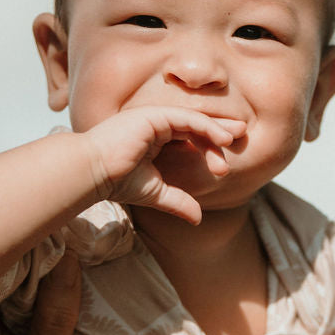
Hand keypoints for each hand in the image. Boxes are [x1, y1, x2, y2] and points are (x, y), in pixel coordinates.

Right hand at [83, 106, 245, 223]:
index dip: (209, 142)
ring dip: (214, 131)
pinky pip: (186, 118)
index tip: (226, 157)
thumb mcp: (155, 193)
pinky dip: (205, 127)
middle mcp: (155, 124)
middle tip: (241, 137)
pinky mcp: (152, 115)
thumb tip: (199, 219)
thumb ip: (177, 202)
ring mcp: (153, 117)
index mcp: (155, 137)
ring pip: (193, 120)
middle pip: (195, 124)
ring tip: (231, 144)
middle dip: (219, 130)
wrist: (92, 174)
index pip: (189, 135)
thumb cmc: (115, 181)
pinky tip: (220, 138)